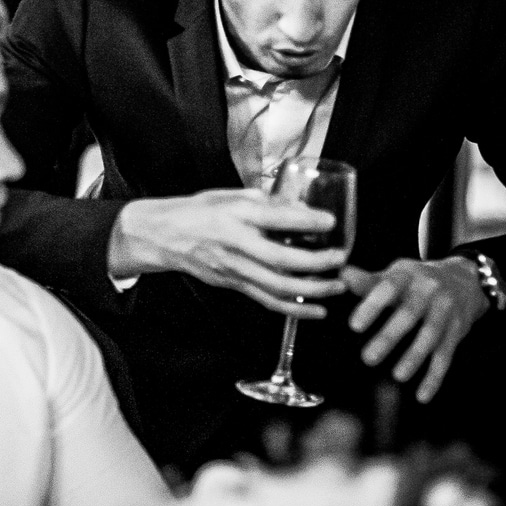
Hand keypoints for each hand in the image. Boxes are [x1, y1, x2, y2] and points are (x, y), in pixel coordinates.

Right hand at [108, 190, 346, 318]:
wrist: (165, 236)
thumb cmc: (199, 211)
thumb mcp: (231, 195)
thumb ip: (266, 202)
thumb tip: (301, 207)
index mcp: (234, 216)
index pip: (275, 219)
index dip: (306, 220)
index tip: (331, 221)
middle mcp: (235, 245)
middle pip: (281, 261)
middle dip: (316, 263)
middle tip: (340, 259)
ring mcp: (234, 270)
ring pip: (277, 287)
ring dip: (312, 291)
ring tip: (336, 287)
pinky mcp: (234, 285)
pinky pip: (267, 300)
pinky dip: (294, 308)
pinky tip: (316, 310)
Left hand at [343, 258, 488, 403]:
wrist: (464, 280)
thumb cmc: (415, 281)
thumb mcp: (394, 275)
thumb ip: (367, 281)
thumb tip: (340, 277)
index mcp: (407, 275)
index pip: (388, 288)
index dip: (372, 306)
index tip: (353, 326)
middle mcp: (429, 291)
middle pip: (409, 314)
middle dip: (389, 337)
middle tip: (367, 358)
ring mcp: (445, 311)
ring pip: (430, 336)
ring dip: (414, 357)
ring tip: (396, 376)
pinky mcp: (457, 331)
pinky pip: (446, 356)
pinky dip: (434, 377)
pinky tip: (422, 396)